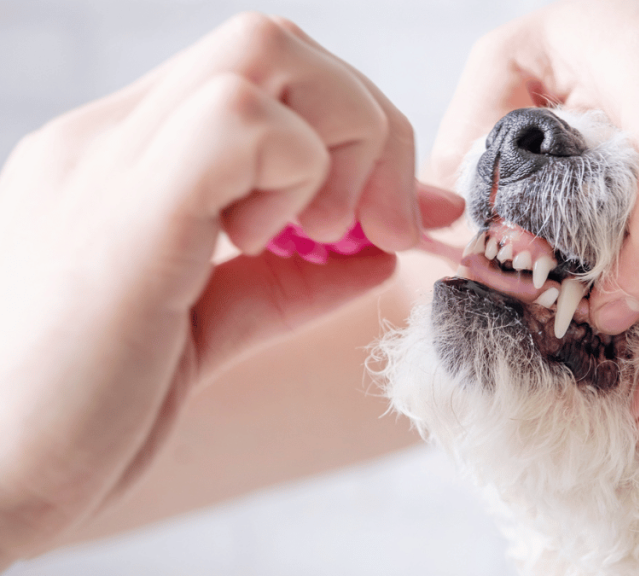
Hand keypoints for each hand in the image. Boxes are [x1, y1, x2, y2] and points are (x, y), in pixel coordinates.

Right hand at [0, 13, 461, 563]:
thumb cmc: (78, 415)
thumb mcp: (202, 330)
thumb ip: (285, 282)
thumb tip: (377, 250)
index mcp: (126, 159)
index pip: (262, 75)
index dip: (350, 128)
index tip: (386, 218)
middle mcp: (110, 139)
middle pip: (277, 43)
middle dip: (366, 124)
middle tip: (377, 225)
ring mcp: (108, 163)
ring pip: (267, 53)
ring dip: (339, 144)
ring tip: (319, 237)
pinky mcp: (125, 213)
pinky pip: (242, 123)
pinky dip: (298, 175)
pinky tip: (264, 247)